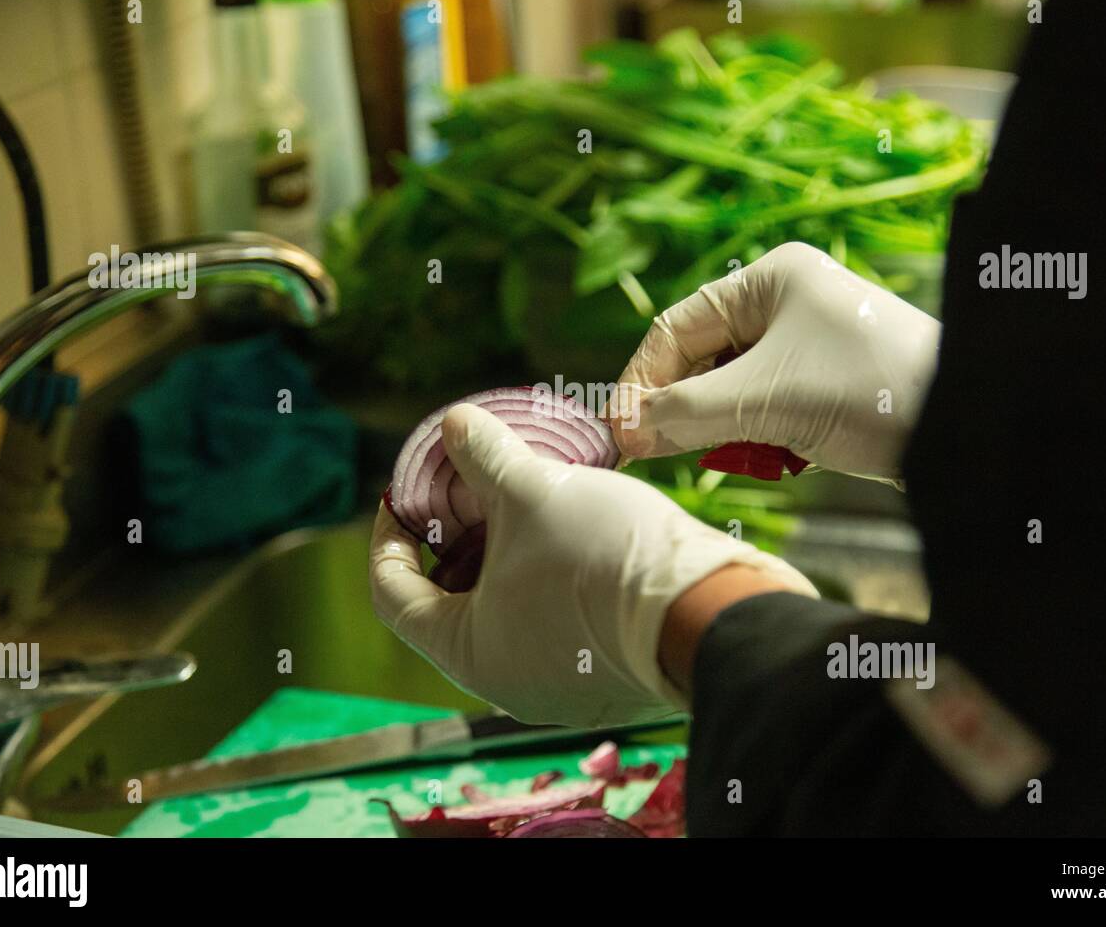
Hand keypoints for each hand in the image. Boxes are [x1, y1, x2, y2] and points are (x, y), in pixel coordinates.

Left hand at [370, 403, 817, 727]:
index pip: (393, 593)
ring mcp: (558, 684)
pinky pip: (551, 620)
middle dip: (456, 534)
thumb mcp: (535, 491)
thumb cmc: (607, 559)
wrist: (716, 611)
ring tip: (523, 493)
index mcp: (468, 651)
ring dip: (504, 551)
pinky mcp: (604, 673)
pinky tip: (567, 525)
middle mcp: (506, 681)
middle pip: (452, 599)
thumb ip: (483, 456)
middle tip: (470, 481)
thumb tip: (453, 423)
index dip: (389, 534)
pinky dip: (543, 574)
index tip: (403, 491)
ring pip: (506, 608)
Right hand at [613, 242, 940, 481]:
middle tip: (654, 453)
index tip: (621, 433)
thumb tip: (626, 430)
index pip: (677, 327)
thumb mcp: (765, 401)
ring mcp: (807, 345)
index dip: (641, 381)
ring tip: (734, 455)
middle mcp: (785, 304)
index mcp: (768, 281)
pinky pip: (766, 409)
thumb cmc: (868, 390)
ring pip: (732, 390)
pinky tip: (778, 456)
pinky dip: (761, 437)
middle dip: (683, 408)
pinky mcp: (825, 384)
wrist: (965, 423)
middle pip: (702, 359)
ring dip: (725, 428)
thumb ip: (686, 412)